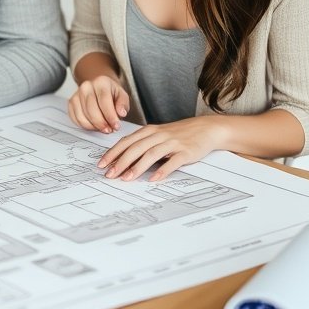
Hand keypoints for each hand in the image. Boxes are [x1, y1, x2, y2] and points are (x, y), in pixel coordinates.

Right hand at [68, 75, 129, 132]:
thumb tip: (121, 113)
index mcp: (101, 82)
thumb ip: (123, 104)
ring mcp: (76, 94)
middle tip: (109, 130)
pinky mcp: (71, 103)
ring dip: (93, 126)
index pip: (104, 101)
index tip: (116, 126)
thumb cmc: (111, 94)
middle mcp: (86, 86)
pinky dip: (85, 126)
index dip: (110, 116)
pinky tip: (94, 126)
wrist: (99, 89)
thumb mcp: (122, 96)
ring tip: (102, 129)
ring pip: (82, 115)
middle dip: (101, 123)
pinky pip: (75, 118)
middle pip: (91, 109)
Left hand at [97, 118, 219, 182]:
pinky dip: (163, 170)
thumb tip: (122, 160)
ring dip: (137, 167)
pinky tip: (154, 179)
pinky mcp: (185, 152)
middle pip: (135, 148)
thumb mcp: (158, 135)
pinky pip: (172, 162)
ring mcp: (172, 143)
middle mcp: (159, 135)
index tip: (101, 164)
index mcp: (149, 131)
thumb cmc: (179, 134)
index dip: (113, 153)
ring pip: (151, 154)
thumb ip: (142, 144)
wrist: (206, 128)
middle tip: (110, 175)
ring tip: (127, 178)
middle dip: (120, 162)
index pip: (126, 142)